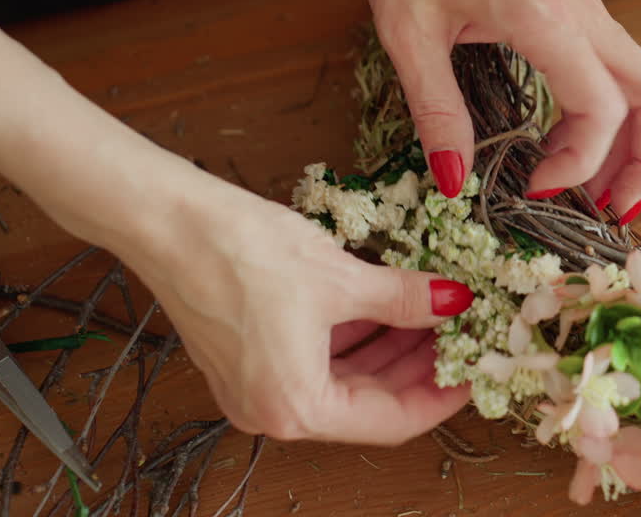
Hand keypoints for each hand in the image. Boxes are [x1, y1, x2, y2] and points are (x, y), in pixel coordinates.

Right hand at [123, 182, 473, 444]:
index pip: (391, 421)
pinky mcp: (245, 358)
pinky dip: (355, 339)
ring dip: (389, 351)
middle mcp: (271, 411)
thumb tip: (455, 302)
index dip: (440, 396)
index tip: (474, 371)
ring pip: (344, 382)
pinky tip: (387, 307)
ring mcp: (254, 387)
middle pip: (367, 405)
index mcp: (296, 407)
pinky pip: (316, 361)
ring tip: (432, 314)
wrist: (167, 219)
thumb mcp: (342, 278)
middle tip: (460, 334)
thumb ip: (406, 300)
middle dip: (417, 368)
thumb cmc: (241, 251)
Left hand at [357, 0, 640, 222]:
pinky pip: (616, 65)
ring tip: (601, 190)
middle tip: (615, 213)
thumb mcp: (407, 34)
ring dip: (636, 140)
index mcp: (544, 17)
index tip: (535, 189)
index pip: (600, 107)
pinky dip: (614, 112)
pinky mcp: (575, 2)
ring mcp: (584, 3)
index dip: (579, 162)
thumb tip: (454, 182)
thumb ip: (437, 111)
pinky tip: (572, 139)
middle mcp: (580, 10)